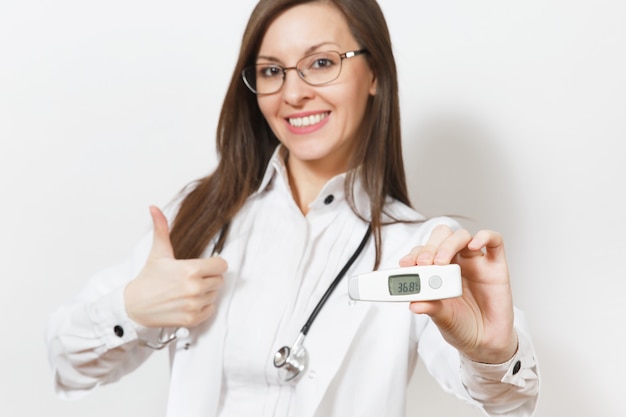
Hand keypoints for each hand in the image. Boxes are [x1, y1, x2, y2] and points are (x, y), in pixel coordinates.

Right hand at [124, 206, 226, 327]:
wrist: (134, 306)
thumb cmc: (148, 279)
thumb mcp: (158, 253)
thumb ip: (161, 229)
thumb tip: (154, 208)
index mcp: (190, 270)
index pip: (221, 265)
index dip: (214, 264)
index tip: (203, 266)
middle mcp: (194, 288)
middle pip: (219, 280)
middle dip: (208, 278)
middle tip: (191, 279)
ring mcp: (194, 305)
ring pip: (214, 295)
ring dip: (205, 293)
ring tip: (187, 291)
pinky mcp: (192, 319)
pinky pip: (210, 310)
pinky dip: (203, 307)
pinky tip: (188, 302)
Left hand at [399, 225, 517, 363]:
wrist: (486, 342)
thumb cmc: (461, 326)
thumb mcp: (441, 318)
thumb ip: (429, 307)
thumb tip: (413, 304)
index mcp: (437, 271)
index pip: (423, 251)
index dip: (414, 253)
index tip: (406, 264)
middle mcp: (455, 262)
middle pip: (441, 237)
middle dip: (430, 246)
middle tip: (424, 263)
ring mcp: (476, 262)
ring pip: (461, 236)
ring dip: (448, 244)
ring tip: (441, 262)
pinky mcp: (496, 266)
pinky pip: (494, 241)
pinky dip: (484, 237)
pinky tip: (473, 246)